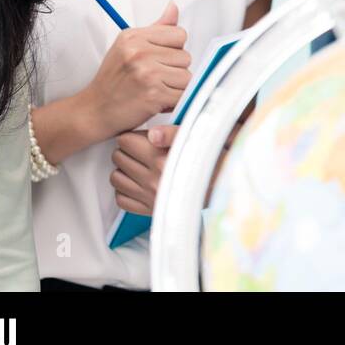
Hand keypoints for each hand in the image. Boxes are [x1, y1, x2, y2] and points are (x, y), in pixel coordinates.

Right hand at [80, 0, 191, 137]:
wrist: (94, 110)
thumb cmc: (112, 81)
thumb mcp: (128, 46)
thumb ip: (157, 28)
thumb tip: (173, 6)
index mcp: (134, 36)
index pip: (180, 34)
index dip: (174, 50)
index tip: (159, 60)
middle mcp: (139, 52)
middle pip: (186, 57)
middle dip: (174, 70)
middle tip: (154, 79)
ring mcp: (147, 73)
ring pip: (187, 76)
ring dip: (175, 87)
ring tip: (155, 89)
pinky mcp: (153, 94)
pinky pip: (183, 95)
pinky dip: (174, 102)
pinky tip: (157, 101)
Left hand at [110, 123, 237, 212]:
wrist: (229, 188)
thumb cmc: (218, 159)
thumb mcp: (202, 137)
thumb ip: (175, 133)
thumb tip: (152, 133)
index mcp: (162, 159)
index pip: (125, 141)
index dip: (133, 134)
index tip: (142, 136)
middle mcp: (152, 179)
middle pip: (118, 157)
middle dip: (127, 150)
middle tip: (140, 148)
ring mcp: (149, 196)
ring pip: (116, 178)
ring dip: (124, 169)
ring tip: (139, 164)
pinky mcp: (151, 211)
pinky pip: (122, 200)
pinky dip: (126, 190)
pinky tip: (138, 182)